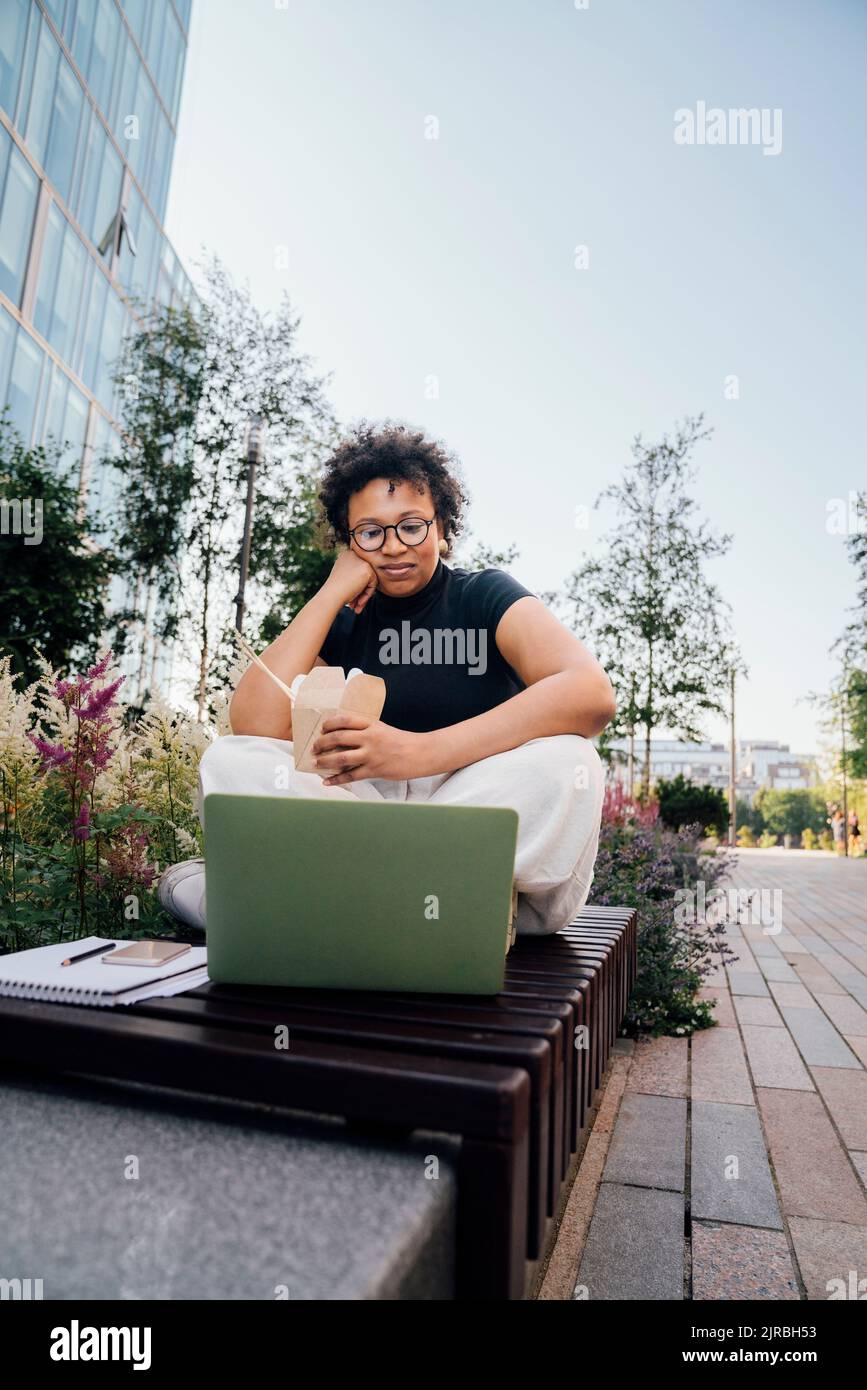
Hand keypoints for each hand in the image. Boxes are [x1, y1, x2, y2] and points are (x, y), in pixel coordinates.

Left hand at [312, 713, 429, 783]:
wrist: (420, 753)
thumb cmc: (401, 741)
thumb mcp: (383, 729)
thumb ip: (365, 730)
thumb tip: (342, 737)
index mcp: (371, 724)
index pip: (345, 719)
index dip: (330, 723)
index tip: (322, 729)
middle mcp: (370, 738)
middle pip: (338, 737)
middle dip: (322, 743)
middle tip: (314, 747)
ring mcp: (372, 754)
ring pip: (341, 757)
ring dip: (325, 760)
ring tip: (316, 763)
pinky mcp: (374, 770)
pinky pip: (351, 775)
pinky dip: (336, 779)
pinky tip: (327, 781)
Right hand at [322, 548, 378, 613]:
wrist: (331, 596)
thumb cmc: (335, 591)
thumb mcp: (343, 578)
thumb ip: (354, 576)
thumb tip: (369, 582)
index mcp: (346, 555)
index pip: (358, 571)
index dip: (356, 586)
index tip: (351, 598)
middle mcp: (353, 554)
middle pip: (365, 575)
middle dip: (360, 591)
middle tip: (355, 604)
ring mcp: (361, 561)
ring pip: (370, 580)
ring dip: (363, 594)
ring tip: (356, 607)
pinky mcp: (367, 569)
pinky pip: (373, 584)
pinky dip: (367, 595)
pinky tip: (359, 602)